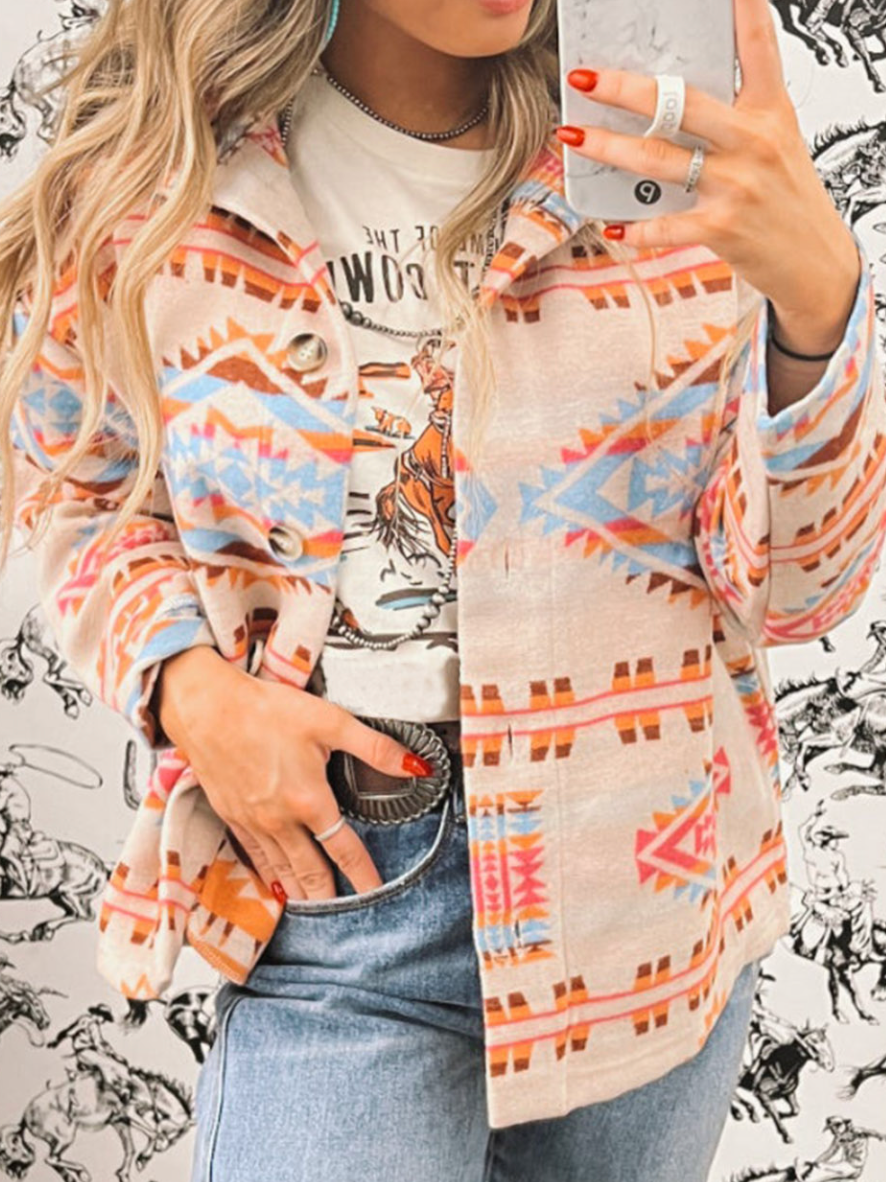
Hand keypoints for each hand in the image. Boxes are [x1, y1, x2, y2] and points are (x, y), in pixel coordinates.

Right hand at [155, 647, 433, 902]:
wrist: (206, 707)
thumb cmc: (265, 710)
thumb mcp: (330, 721)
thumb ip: (375, 748)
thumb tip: (416, 765)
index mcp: (310, 801)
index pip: (344, 850)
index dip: (363, 876)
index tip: (375, 892)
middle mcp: (281, 820)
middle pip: (312, 872)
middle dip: (330, 897)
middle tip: (347, 917)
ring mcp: (253, 822)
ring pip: (282, 870)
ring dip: (301, 893)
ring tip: (315, 910)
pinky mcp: (231, 816)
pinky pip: (255, 857)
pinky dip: (269, 876)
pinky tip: (275, 884)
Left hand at [556, 0, 860, 347]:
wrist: (814, 261)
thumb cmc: (787, 197)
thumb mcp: (776, 141)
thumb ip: (735, 115)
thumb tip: (676, 97)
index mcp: (769, 111)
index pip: (757, 49)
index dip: (744, 12)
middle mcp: (752, 141)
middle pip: (680, 104)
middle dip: (625, 90)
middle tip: (585, 78)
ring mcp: (735, 184)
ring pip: (658, 158)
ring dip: (608, 147)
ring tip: (573, 135)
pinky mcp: (721, 227)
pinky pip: (666, 223)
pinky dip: (635, 229)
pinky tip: (610, 225)